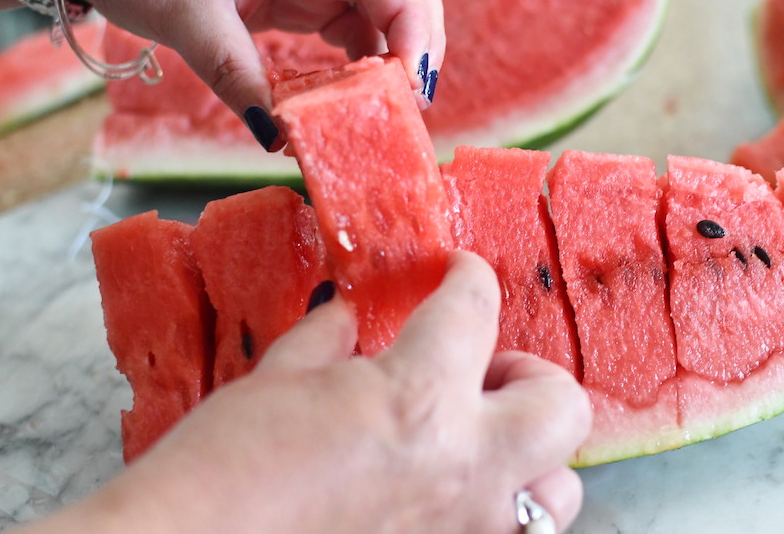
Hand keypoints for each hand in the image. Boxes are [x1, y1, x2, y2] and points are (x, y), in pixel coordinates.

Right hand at [20, 251, 590, 532]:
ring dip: (531, 452)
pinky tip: (443, 489)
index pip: (475, 307)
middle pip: (561, 404)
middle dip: (532, 372)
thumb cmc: (222, 469)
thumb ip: (331, 341)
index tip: (459, 274)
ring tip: (475, 437)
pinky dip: (494, 503)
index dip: (468, 277)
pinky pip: (508, 530)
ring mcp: (464, 528)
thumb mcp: (276, 379)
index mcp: (419, 396)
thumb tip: (352, 319)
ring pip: (560, 489)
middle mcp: (462, 465)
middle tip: (482, 368)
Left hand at [58, 0, 445, 144]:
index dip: (407, 21)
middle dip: (421, 31)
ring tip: (400, 99)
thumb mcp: (186, 20)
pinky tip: (362, 87)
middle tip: (420, 95)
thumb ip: (238, 78)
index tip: (410, 81)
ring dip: (399, 43)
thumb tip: (281, 138)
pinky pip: (353, 16)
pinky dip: (367, 51)